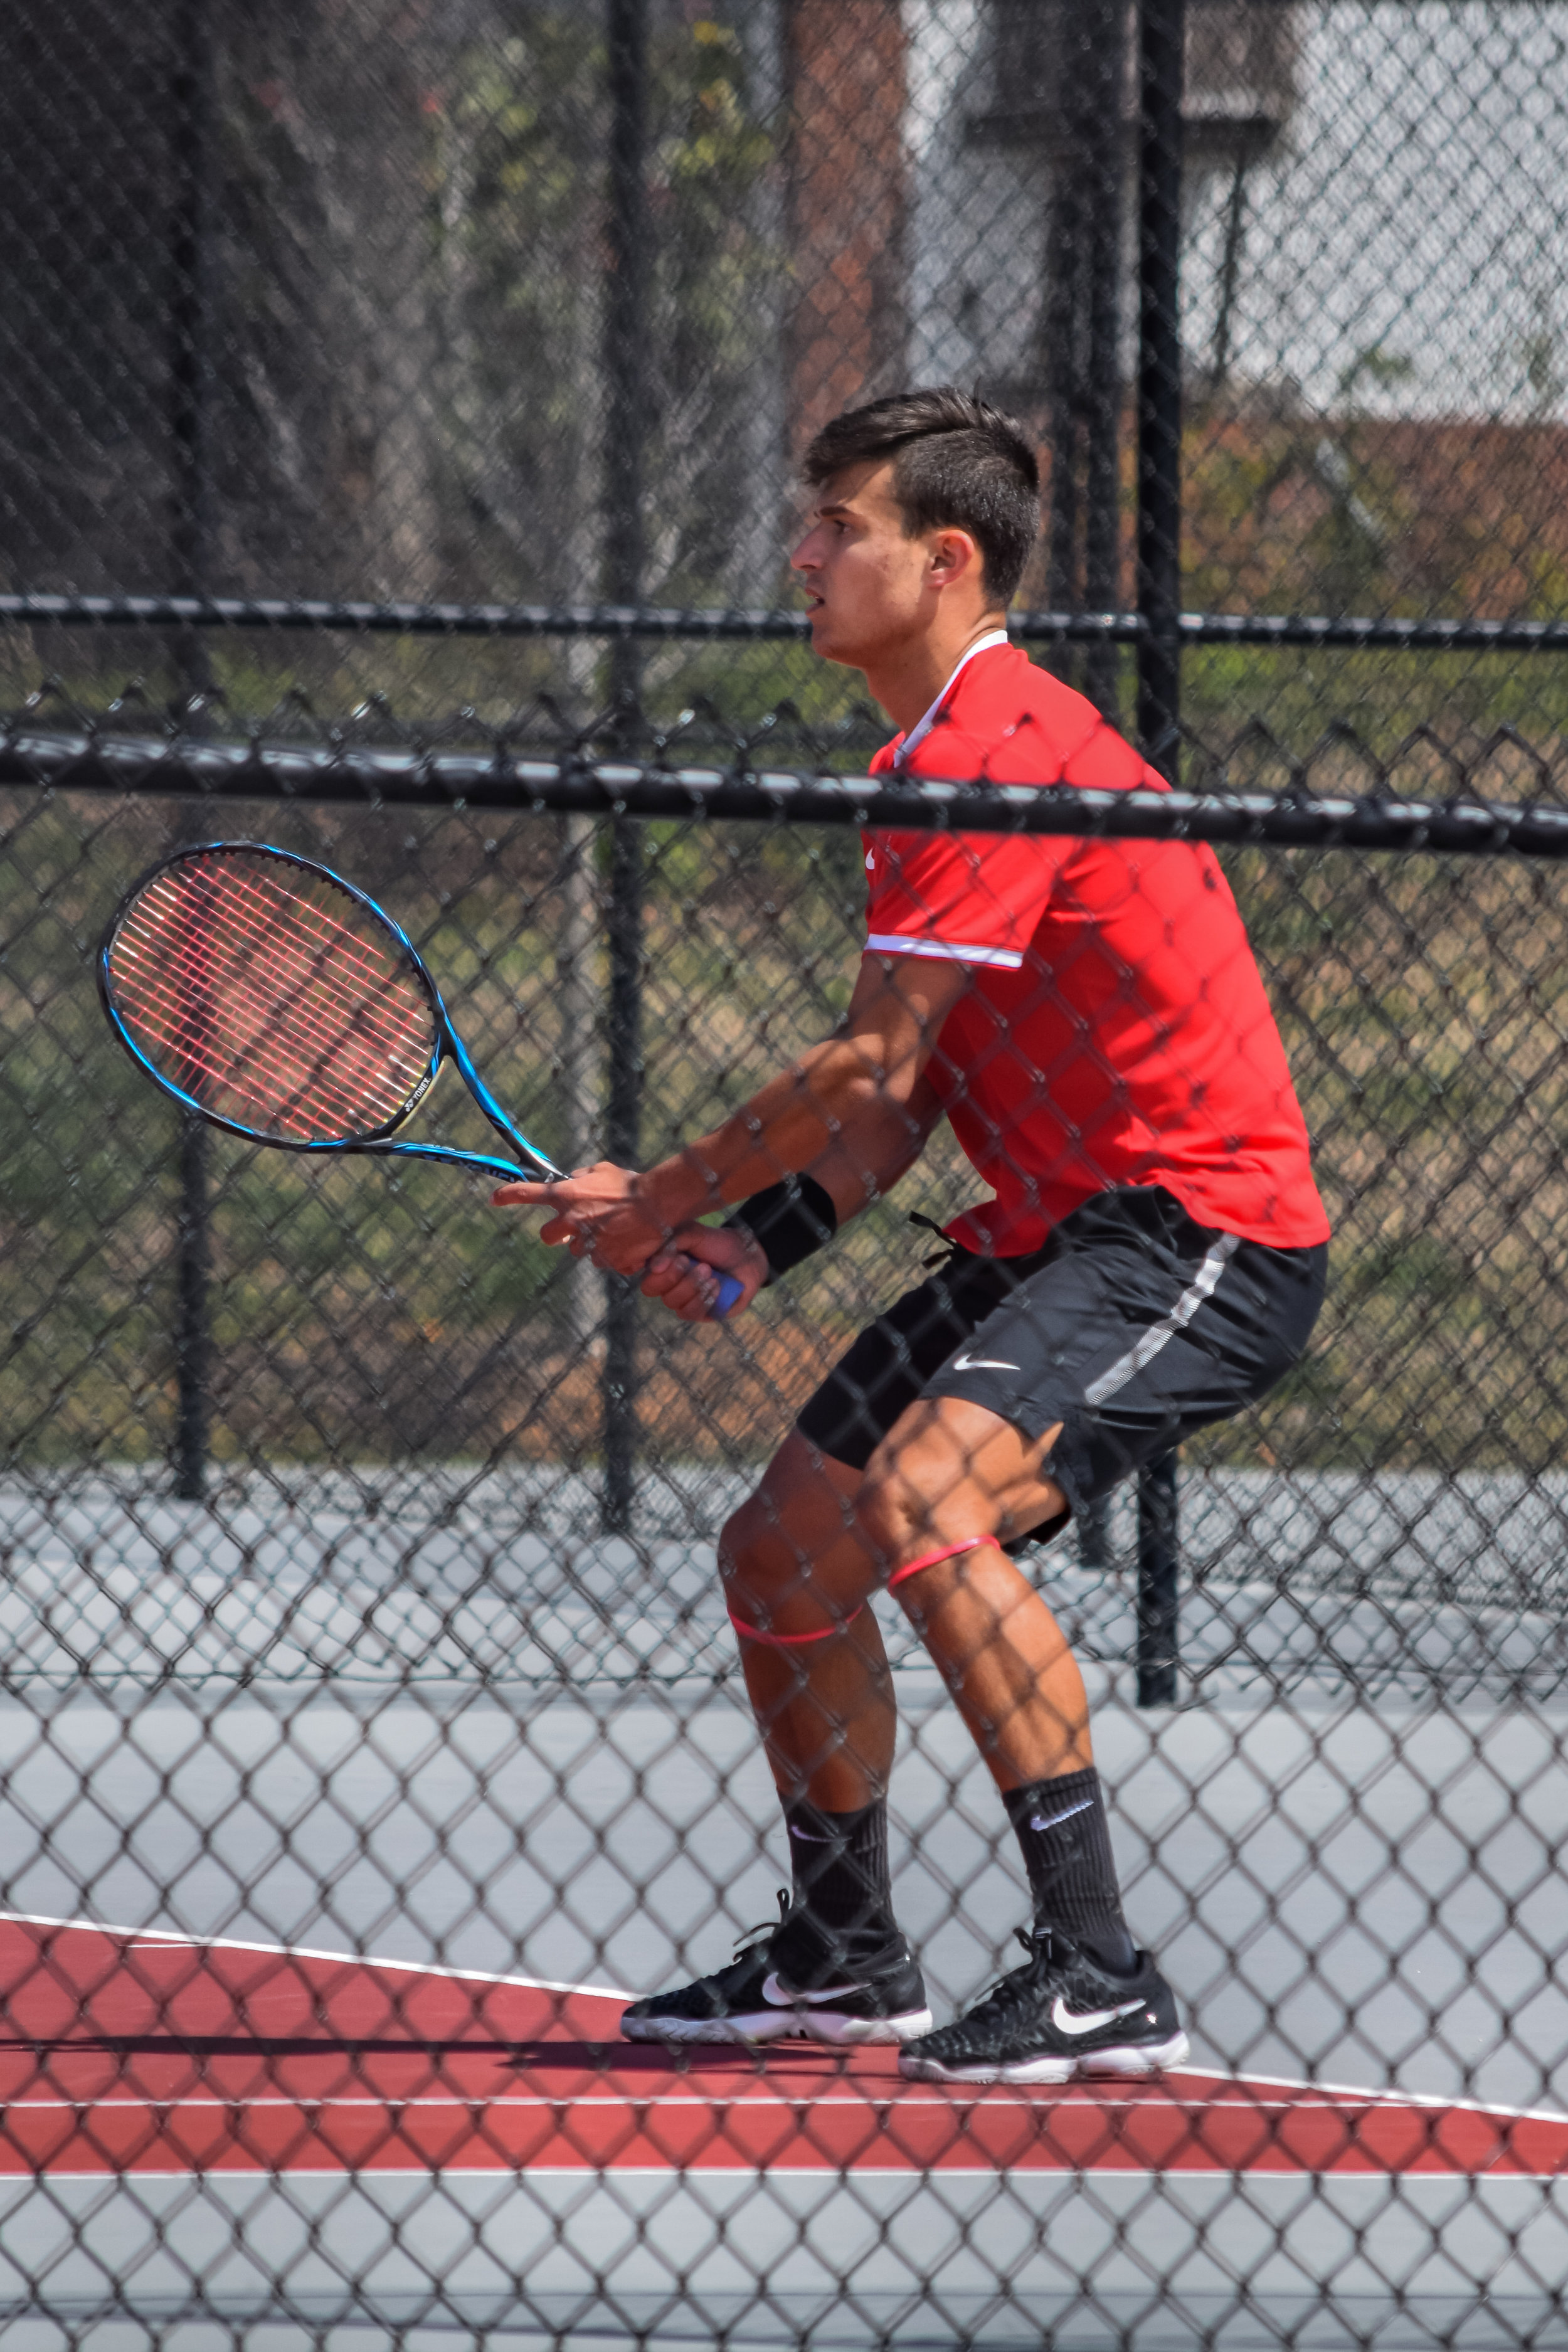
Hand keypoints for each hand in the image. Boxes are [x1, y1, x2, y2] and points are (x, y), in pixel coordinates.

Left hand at [492, 1159, 688, 1274]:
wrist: (660, 1203)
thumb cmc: (631, 1184)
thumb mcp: (602, 1171)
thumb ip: (581, 1177)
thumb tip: (573, 1181)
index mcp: (567, 1196)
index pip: (527, 1194)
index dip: (507, 1196)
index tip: (493, 1199)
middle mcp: (571, 1221)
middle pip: (547, 1236)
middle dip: (559, 1234)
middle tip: (577, 1228)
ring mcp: (587, 1243)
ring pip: (578, 1250)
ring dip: (591, 1244)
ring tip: (616, 1231)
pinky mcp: (605, 1259)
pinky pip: (602, 1261)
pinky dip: (613, 1255)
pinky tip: (628, 1242)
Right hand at [642, 1225, 767, 1322]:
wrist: (747, 1255)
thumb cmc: (717, 1243)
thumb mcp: (693, 1233)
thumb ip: (671, 1242)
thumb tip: (654, 1266)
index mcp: (662, 1266)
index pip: (644, 1276)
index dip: (658, 1272)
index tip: (680, 1258)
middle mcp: (668, 1285)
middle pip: (653, 1291)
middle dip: (676, 1277)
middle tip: (701, 1265)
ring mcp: (683, 1301)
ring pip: (673, 1303)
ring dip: (693, 1287)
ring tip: (712, 1273)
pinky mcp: (700, 1313)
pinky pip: (691, 1314)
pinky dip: (704, 1299)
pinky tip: (717, 1286)